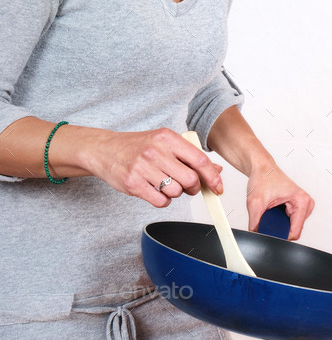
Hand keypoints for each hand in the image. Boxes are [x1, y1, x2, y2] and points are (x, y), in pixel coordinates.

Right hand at [86, 126, 223, 207]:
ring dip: (175, 193)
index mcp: (167, 138)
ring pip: (176, 192)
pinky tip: (155, 190)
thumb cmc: (138, 146)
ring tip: (164, 183)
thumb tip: (216, 171)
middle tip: (187, 185)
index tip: (218, 187)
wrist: (105, 150)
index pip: (199, 160)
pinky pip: (161, 201)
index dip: (212, 177)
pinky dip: (163, 200)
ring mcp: (143, 168)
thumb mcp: (165, 143)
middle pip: (190, 179)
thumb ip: (190, 155)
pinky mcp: (133, 184)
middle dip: (193, 187)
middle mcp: (156, 151)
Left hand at [246, 163, 314, 240]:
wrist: (262, 168)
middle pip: (292, 231)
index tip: (268, 231)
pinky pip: (289, 223)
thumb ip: (255, 223)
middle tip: (267, 216)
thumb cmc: (262, 178)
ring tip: (270, 210)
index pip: (294, 233)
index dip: (279, 236)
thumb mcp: (255, 202)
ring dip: (278, 224)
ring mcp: (303, 206)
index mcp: (302, 201)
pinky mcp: (298, 208)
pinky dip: (279, 220)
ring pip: (291, 228)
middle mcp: (306, 204)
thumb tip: (256, 236)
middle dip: (277, 228)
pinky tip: (274, 210)